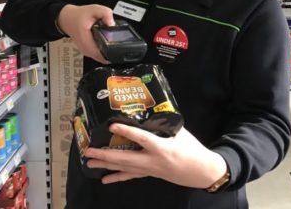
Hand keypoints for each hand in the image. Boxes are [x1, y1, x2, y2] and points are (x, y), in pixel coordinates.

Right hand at [57, 4, 114, 63]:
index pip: (101, 54)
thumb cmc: (79, 15)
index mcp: (85, 40)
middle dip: (112, 51)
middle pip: (103, 57)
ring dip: (108, 51)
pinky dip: (104, 50)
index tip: (118, 46)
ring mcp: (86, 52)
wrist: (68, 19)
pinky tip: (106, 42)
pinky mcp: (87, 52)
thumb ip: (105, 13)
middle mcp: (85, 49)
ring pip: (101, 57)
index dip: (112, 51)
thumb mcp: (94, 9)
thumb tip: (112, 23)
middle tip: (116, 42)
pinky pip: (98, 55)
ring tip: (110, 40)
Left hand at [85, 124, 227, 187]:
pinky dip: (117, 177)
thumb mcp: (180, 132)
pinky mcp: (150, 174)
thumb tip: (148, 110)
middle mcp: (152, 161)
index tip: (111, 125)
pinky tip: (105, 179)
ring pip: (124, 168)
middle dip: (105, 155)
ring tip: (90, 163)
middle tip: (89, 151)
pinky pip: (131, 176)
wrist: (202, 171)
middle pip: (125, 158)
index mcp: (162, 147)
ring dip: (106, 166)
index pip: (141, 138)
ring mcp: (150, 170)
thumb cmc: (192, 150)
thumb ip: (164, 124)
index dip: (126, 131)